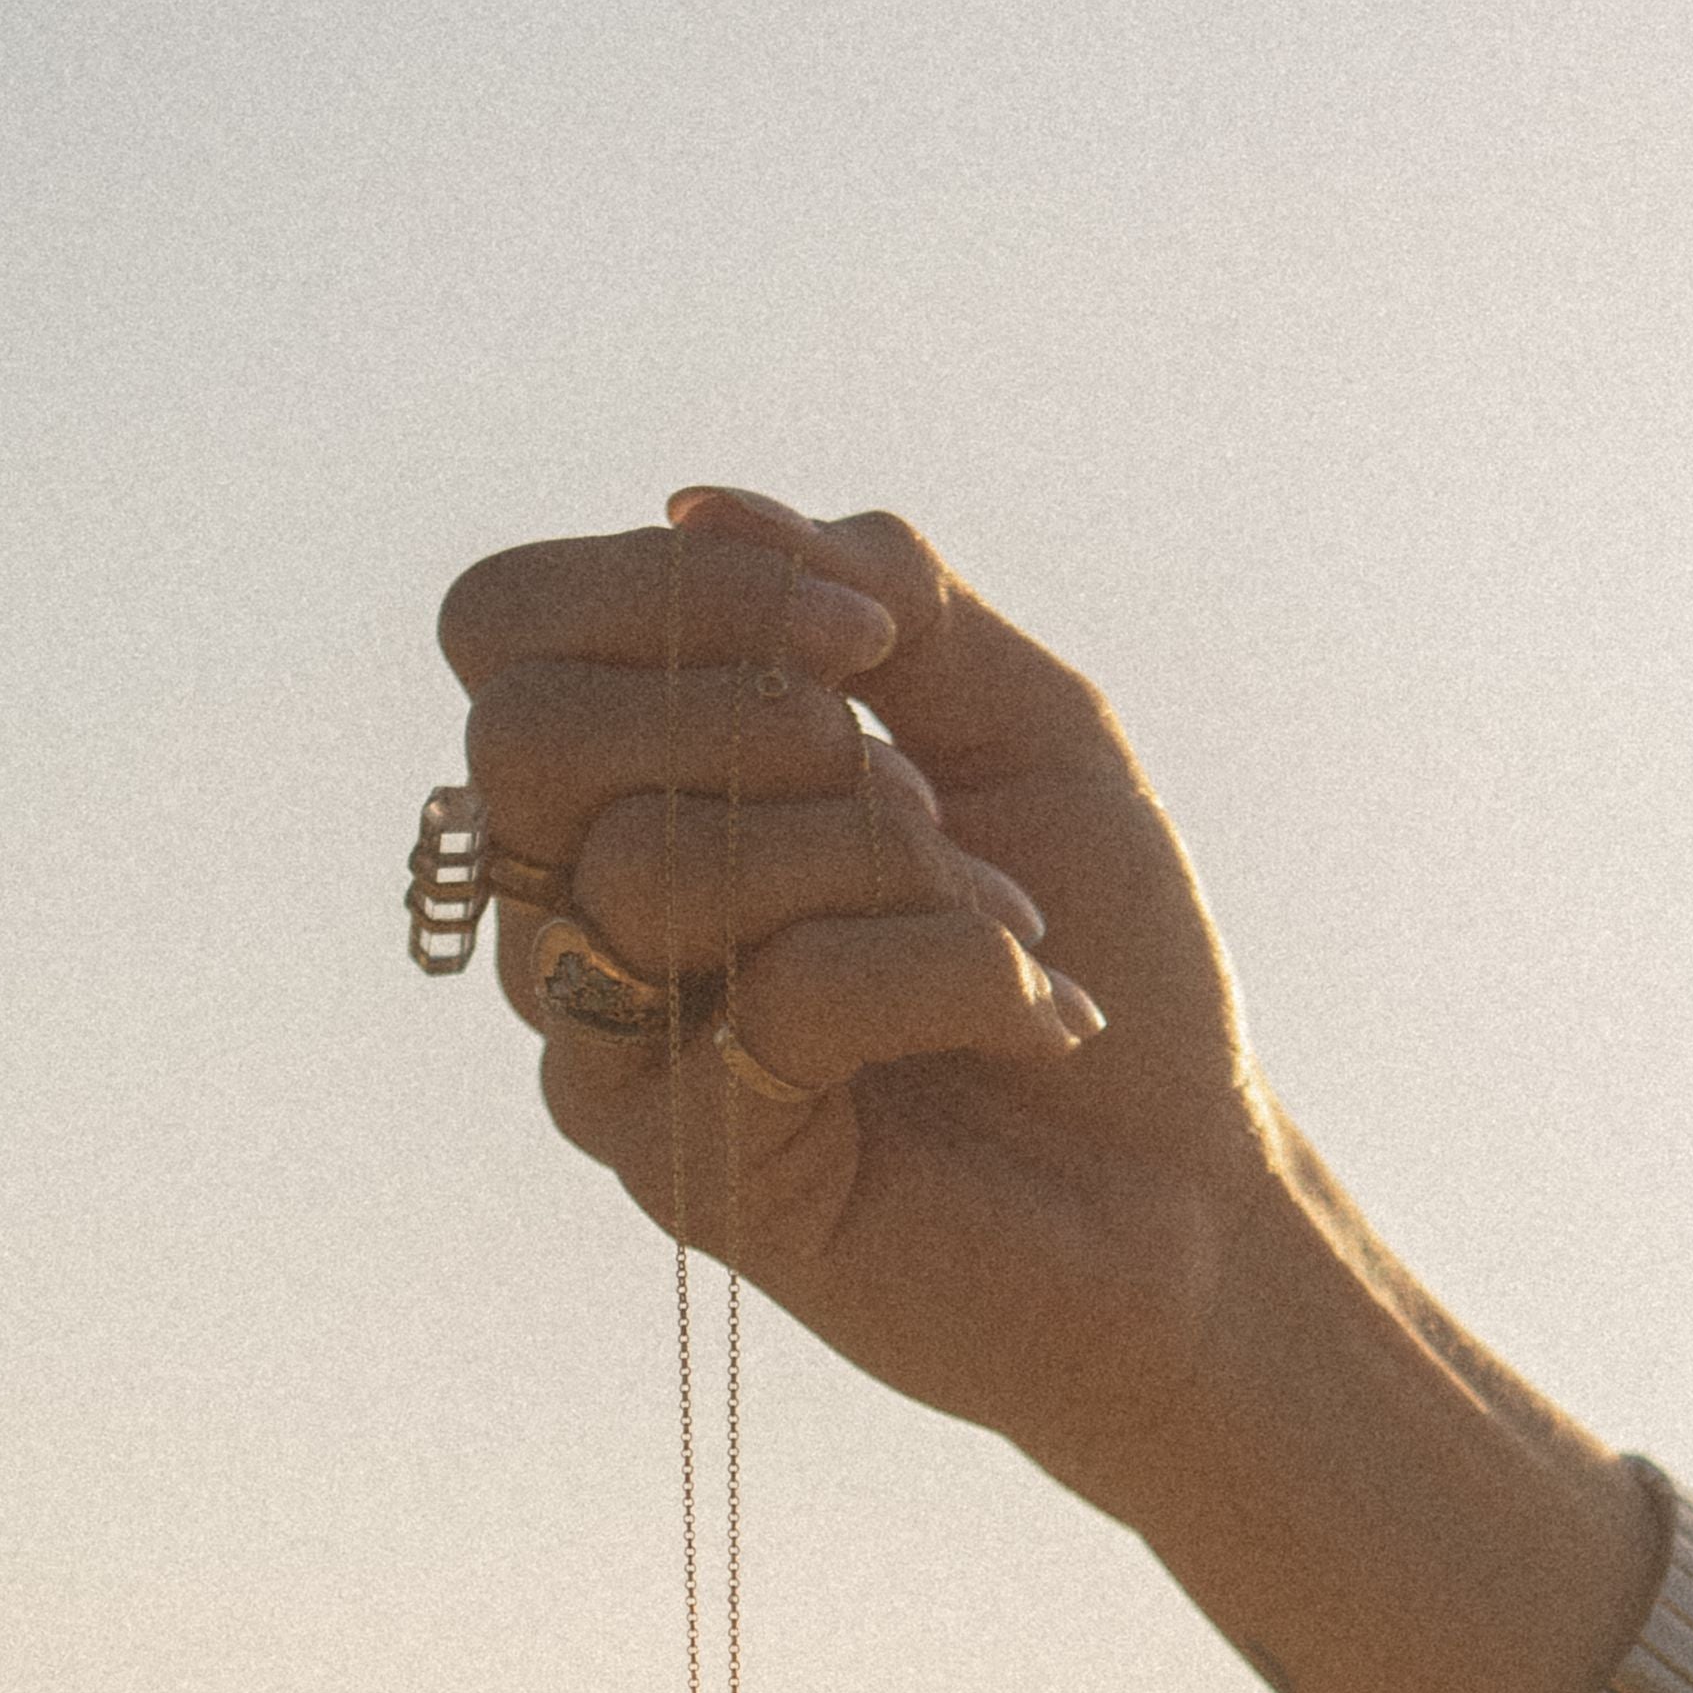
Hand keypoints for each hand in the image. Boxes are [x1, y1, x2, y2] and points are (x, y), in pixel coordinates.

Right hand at [435, 491, 1282, 1517]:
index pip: (507, 628)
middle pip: (520, 734)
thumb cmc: (1094, 947)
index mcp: (637, 774)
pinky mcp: (677, 1168)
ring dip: (882, 858)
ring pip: (651, 862)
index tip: (866, 641)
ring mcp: (614, 1043)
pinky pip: (775, 996)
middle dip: (743, 713)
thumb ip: (881, 594)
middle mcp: (582, 904)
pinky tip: (1036, 1019)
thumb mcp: (1020, 718)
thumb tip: (700, 504)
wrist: (1185, 1187)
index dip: (665, 593)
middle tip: (909, 777)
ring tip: (1004, 920)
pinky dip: (944, 972)